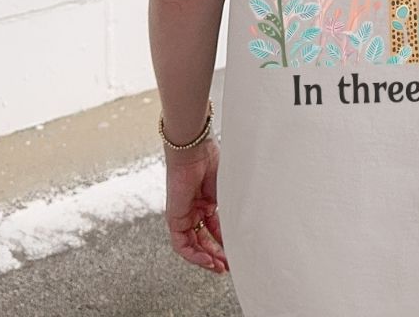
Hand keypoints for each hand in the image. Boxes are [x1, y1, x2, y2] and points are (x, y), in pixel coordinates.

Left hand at [163, 138, 229, 273]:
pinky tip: (207, 260)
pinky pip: (182, 244)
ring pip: (193, 245)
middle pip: (204, 240)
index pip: (216, 228)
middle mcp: (195, 209)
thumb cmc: (213, 161)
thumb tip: (244, 229)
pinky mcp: (174, 218)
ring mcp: (184, 214)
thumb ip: (232, 211)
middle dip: (216, 255)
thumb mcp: (227, 191)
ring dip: (206, 259)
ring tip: (220, 268)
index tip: (236, 254)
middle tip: (228, 267)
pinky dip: (194, 255)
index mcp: (208, 200)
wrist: (195, 150)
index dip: (225, 243)